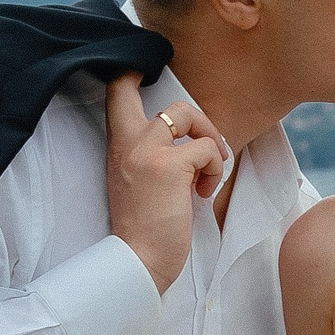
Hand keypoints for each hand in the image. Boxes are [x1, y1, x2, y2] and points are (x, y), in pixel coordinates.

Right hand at [105, 74, 231, 292]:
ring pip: (187, 113)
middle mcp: (128, 142)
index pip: (118, 90)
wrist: (137, 262)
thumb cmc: (144, 229)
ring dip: (210, 142)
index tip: (156, 86)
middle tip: (205, 147)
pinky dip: (215, 170)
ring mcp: (147, 152)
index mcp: (119, 146)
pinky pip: (207, 149)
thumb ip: (154, 154)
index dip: (136, 72)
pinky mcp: (169, 168)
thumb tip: (191, 139)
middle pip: (163, 96)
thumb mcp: (140, 181)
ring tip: (207, 175)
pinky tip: (203, 194)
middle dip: (196, 117)